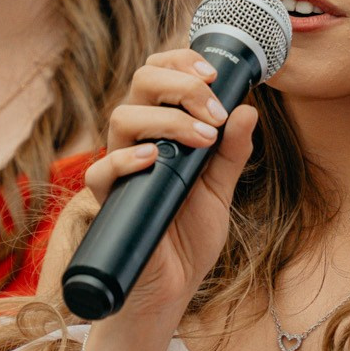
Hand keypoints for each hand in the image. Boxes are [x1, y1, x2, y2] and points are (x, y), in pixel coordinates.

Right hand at [82, 50, 258, 321]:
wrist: (172, 289)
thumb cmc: (190, 237)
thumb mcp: (220, 189)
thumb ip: (232, 151)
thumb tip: (247, 109)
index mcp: (161, 129)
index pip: (159, 75)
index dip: (181, 62)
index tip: (212, 73)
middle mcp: (137, 141)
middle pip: (141, 83)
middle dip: (179, 84)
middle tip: (213, 109)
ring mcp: (120, 168)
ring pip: (123, 117)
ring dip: (167, 119)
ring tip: (203, 140)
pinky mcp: (109, 200)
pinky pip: (102, 170)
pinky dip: (126, 159)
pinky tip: (153, 159)